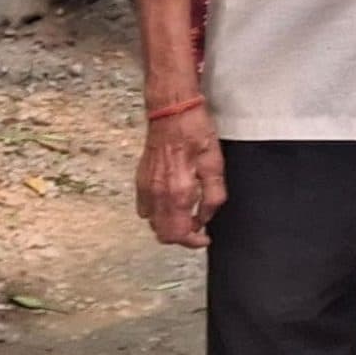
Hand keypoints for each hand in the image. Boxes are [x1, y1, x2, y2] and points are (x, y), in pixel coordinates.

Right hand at [135, 104, 226, 248]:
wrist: (171, 112)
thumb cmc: (195, 133)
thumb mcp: (215, 164)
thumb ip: (213, 196)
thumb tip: (206, 217)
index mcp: (177, 193)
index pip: (178, 234)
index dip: (193, 241)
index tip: (205, 237)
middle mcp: (157, 195)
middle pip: (163, 234)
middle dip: (181, 236)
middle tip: (198, 227)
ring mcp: (146, 188)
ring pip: (152, 223)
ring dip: (169, 226)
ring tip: (188, 214)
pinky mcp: (140, 180)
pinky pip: (145, 208)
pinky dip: (158, 214)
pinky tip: (173, 202)